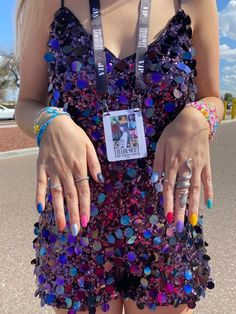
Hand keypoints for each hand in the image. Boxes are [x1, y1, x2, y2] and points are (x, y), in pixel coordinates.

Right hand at [35, 114, 103, 234]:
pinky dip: (39, 195)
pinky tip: (40, 208)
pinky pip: (40, 183)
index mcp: (79, 166)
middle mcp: (66, 170)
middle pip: (71, 196)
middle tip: (75, 231)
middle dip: (73, 214)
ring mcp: (53, 169)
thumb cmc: (74, 135)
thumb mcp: (89, 146)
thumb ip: (94, 163)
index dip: (85, 207)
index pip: (84, 191)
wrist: (54, 123)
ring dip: (58, 210)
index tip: (86, 221)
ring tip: (61, 226)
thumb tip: (100, 180)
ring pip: (56, 193)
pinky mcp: (41, 167)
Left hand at [152, 106, 212, 230]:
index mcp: (172, 163)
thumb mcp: (161, 144)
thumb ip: (158, 163)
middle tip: (179, 227)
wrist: (194, 120)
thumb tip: (156, 181)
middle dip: (180, 211)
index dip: (167, 203)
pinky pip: (208, 180)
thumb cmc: (174, 131)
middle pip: (182, 193)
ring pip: (195, 190)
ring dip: (194, 207)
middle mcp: (185, 168)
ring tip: (194, 221)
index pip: (168, 188)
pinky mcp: (206, 164)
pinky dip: (209, 192)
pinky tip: (209, 205)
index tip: (167, 217)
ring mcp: (198, 167)